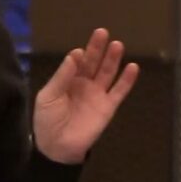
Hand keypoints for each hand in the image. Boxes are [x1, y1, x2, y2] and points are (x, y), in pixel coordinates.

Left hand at [33, 29, 139, 163]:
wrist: (57, 148)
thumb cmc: (48, 121)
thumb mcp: (48, 96)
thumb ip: (62, 76)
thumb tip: (75, 54)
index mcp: (67, 80)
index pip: (76, 62)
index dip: (79, 55)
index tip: (80, 52)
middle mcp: (84, 84)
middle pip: (93, 62)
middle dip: (97, 48)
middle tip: (102, 32)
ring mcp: (97, 95)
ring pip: (107, 73)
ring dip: (112, 59)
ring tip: (117, 45)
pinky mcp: (108, 107)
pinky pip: (119, 91)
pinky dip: (127, 80)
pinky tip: (133, 67)